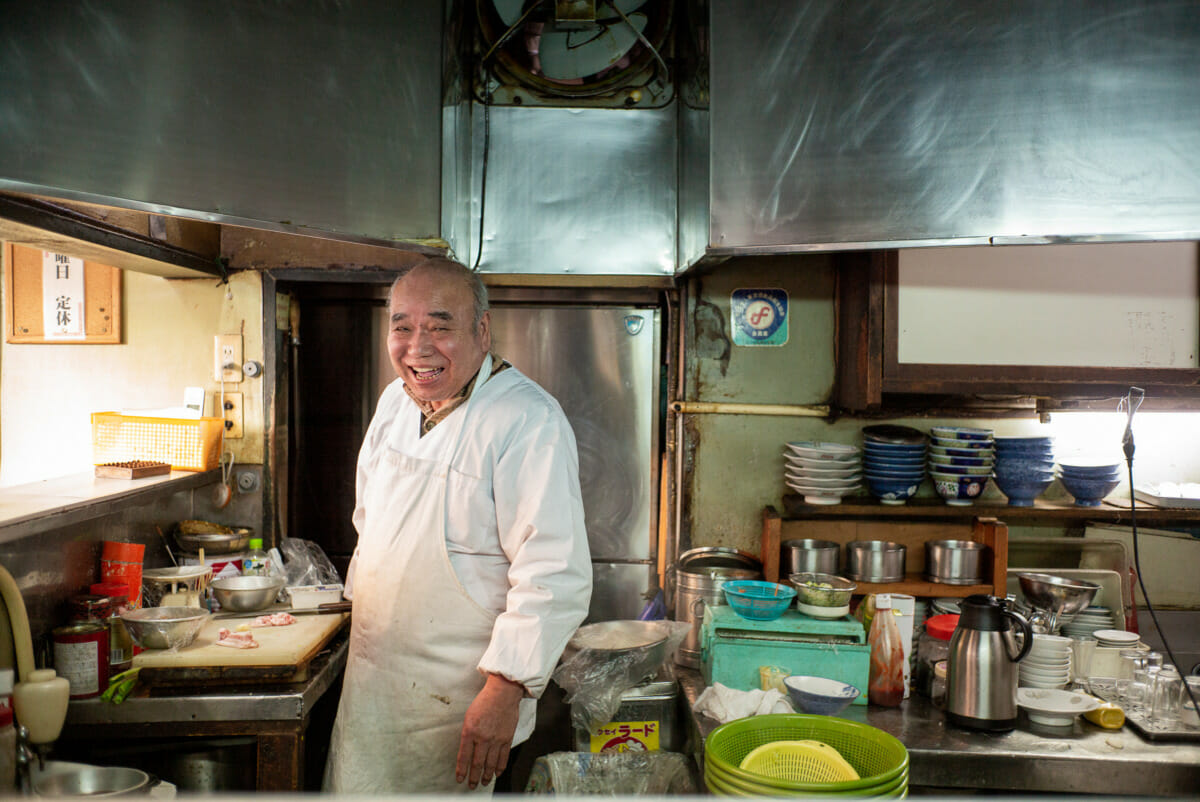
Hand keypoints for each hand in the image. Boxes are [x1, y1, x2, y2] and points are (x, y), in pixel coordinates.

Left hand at [456, 673, 523, 788]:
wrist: (502, 693)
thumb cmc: (484, 702)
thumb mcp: (469, 716)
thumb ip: (468, 734)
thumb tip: (468, 749)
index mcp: (469, 731)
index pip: (463, 757)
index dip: (461, 770)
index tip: (460, 778)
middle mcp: (482, 738)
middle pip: (477, 763)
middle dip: (473, 777)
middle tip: (471, 785)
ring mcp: (495, 739)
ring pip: (490, 763)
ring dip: (486, 776)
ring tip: (484, 782)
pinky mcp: (507, 738)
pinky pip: (503, 757)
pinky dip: (499, 767)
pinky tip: (496, 773)